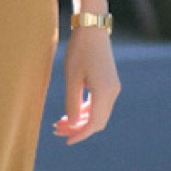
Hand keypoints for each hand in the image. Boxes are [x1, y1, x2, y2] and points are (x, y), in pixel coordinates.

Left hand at [52, 27, 119, 143]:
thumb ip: (72, 103)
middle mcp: (112, 92)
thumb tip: (73, 124)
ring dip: (81, 120)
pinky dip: (86, 111)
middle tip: (58, 130)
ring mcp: (113, 88)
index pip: (93, 123)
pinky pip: (99, 104)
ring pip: (98, 114)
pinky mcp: (109, 83)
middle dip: (78, 129)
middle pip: (97, 121)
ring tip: (60, 122)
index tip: (66, 141)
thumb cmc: (79, 51)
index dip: (80, 135)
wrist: (92, 29)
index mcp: (104, 92)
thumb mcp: (71, 77)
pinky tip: (71, 112)